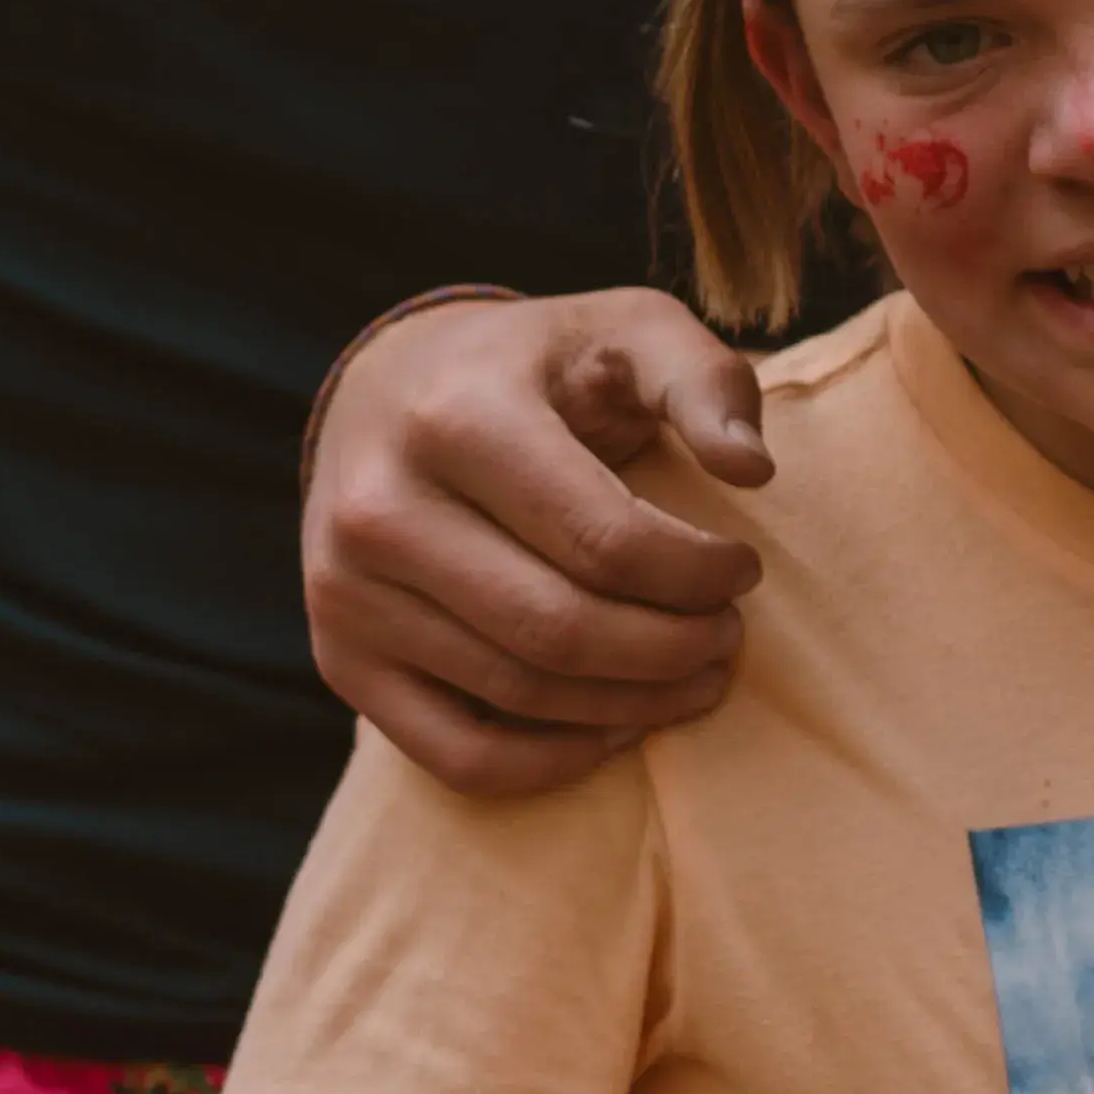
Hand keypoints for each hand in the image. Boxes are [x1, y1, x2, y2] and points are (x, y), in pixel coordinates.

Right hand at [301, 288, 768, 794]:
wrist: (388, 390)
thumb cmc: (537, 368)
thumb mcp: (627, 331)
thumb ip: (703, 381)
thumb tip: (751, 470)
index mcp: (456, 417)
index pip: (603, 538)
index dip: (696, 573)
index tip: (744, 569)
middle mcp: (380, 509)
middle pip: (561, 629)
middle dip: (674, 648)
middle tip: (729, 636)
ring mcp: (347, 593)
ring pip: (519, 695)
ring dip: (633, 706)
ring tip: (697, 675)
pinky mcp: (341, 659)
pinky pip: (459, 756)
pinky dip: (554, 762)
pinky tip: (618, 727)